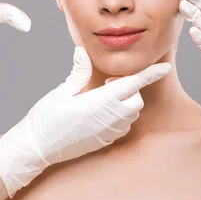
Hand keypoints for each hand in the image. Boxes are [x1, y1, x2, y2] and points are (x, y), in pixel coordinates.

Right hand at [0, 47, 171, 196]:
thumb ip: (79, 72)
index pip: (133, 84)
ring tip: (100, 98)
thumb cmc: (46, 118)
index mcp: (100, 102)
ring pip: (132, 113)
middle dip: (129, 89)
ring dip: (124, 102)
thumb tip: (83, 51)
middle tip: (106, 84)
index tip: (164, 67)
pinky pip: (123, 126)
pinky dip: (119, 116)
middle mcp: (109, 119)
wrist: (36, 148)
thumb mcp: (62, 91)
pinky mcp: (105, 141)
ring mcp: (108, 133)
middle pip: (136, 99)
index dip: (150, 74)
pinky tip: (99, 113)